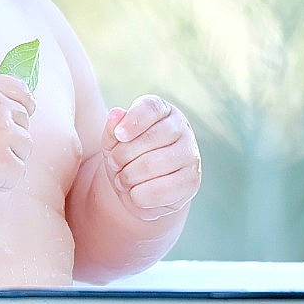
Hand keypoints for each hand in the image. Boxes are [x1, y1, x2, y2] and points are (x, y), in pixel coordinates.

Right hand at [0, 75, 35, 199]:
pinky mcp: (4, 161)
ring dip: (9, 158)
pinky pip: (18, 172)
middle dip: (10, 137)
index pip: (20, 91)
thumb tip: (6, 101)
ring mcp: (3, 134)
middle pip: (24, 122)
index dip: (24, 105)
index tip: (19, 117)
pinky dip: (4, 181)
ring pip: (25, 147)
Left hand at [101, 95, 200, 221]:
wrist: (141, 187)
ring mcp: (190, 154)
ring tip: (121, 179)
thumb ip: (112, 128)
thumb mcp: (113, 142)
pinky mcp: (192, 180)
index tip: (119, 135)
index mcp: (163, 110)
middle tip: (114, 163)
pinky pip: (160, 190)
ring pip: (153, 165)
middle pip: (151, 138)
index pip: (151, 108)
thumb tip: (115, 114)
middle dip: (123, 155)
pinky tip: (134, 193)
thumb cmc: (128, 157)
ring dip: (128, 176)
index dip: (133, 121)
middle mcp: (181, 128)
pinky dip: (139, 195)